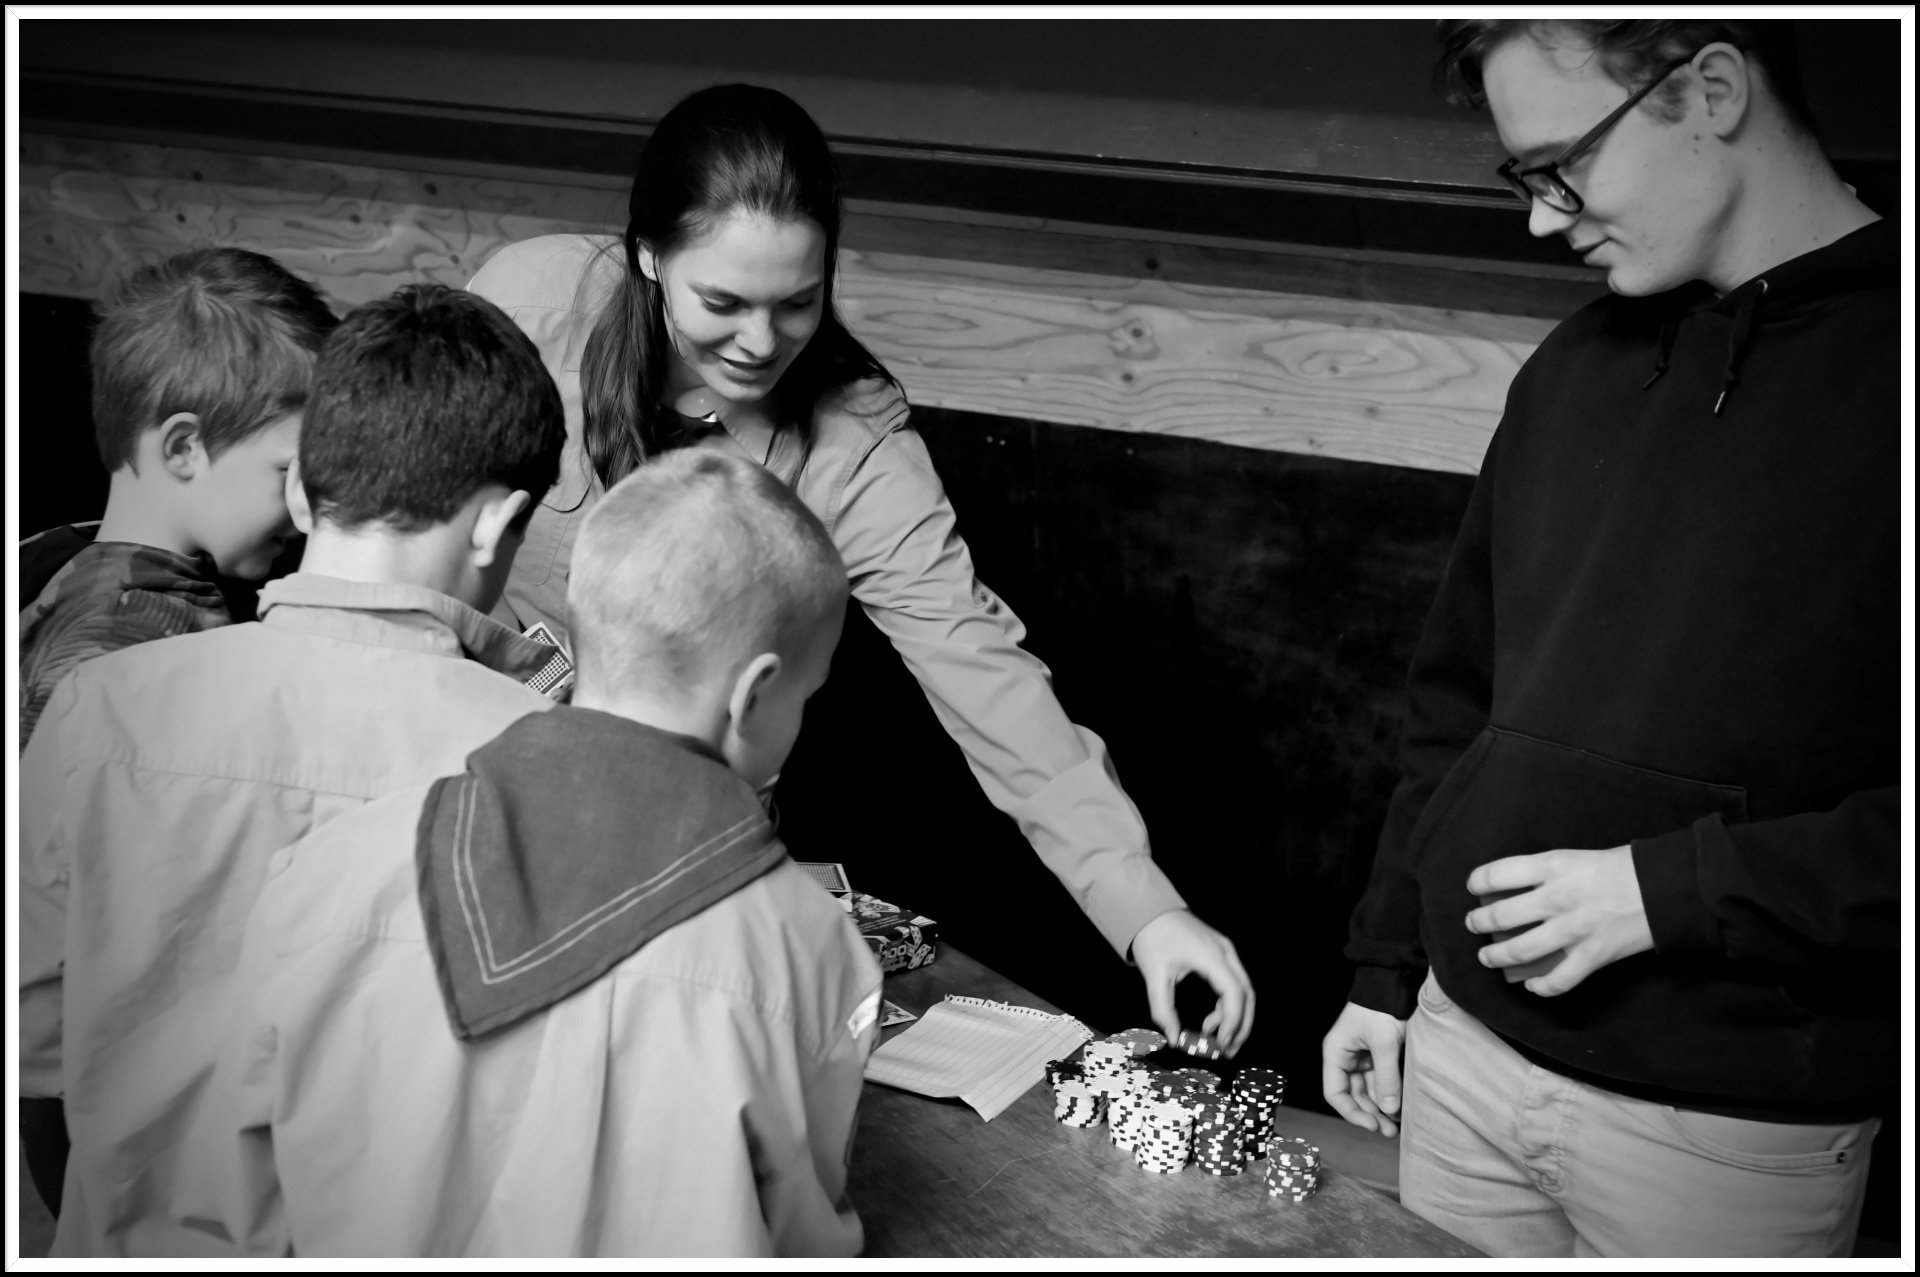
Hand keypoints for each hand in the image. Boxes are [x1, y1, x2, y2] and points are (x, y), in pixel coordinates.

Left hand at [1129, 910, 1254, 1057]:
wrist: (1150, 909)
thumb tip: (1174, 1038)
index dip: (1232, 1021)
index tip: (1220, 1043)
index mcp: (1211, 955)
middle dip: (1241, 1026)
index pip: (1234, 993)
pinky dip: (1228, 1006)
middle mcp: (1225, 952)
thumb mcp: (1154, 975)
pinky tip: (1212, 1021)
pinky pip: (1234, 985)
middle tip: (1227, 1051)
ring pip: (1244, 991)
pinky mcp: (1221, 955)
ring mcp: (1226, 952)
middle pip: (1247, 995)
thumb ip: (1163, 1010)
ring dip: (1235, 1018)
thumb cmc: (1152, 937)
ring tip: (1216, 1040)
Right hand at [1320, 1001, 1405, 1137]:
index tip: (1372, 1125)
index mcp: (1336, 1052)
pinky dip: (1387, 1096)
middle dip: (1369, 1114)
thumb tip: (1390, 1111)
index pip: (1335, 1092)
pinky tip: (1399, 1109)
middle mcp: (1344, 1058)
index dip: (1351, 1113)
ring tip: (1397, 1126)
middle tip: (1390, 1131)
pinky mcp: (1376, 1056)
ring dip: (1379, 1108)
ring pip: (1366, 1092)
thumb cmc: (1382, 1007)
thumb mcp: (1385, 1042)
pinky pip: (1379, 1082)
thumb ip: (1387, 1076)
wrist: (1394, 982)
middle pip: (1351, 1096)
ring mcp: (1360, 1058)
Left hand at [1465, 846, 1653, 995]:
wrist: (1666, 888)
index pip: (1497, 874)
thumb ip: (1546, 873)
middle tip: (1475, 924)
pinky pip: (1557, 981)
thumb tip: (1515, 889)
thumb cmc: (1623, 867)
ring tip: (1487, 956)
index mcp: (1552, 866)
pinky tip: (1532, 986)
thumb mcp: (1577, 856)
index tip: (1474, 887)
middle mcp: (1556, 898)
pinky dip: (1541, 988)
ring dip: (1496, 956)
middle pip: (1501, 916)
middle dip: (1479, 922)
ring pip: (1519, 951)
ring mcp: (1573, 930)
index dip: (1478, 882)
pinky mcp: (1591, 956)